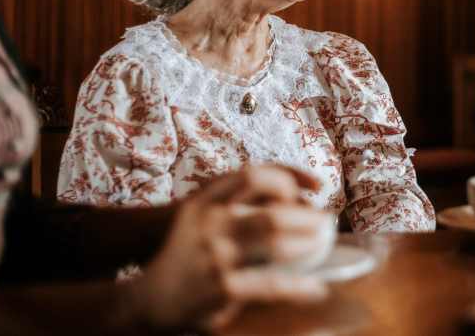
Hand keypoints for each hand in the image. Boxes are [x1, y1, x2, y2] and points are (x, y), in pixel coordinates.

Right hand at [127, 165, 332, 330]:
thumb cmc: (185, 253)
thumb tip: (295, 201)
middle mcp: (210, 223)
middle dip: (307, 218)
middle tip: (326, 222)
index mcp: (205, 200)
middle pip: (272, 212)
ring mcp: (217, 256)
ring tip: (324, 246)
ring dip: (308, 244)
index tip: (314, 186)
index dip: (289, 177)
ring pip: (276, 244)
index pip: (254, 175)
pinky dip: (300, 286)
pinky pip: (273, 284)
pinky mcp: (224, 287)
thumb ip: (233, 201)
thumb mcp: (199, 216)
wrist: (148, 298)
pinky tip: (317, 287)